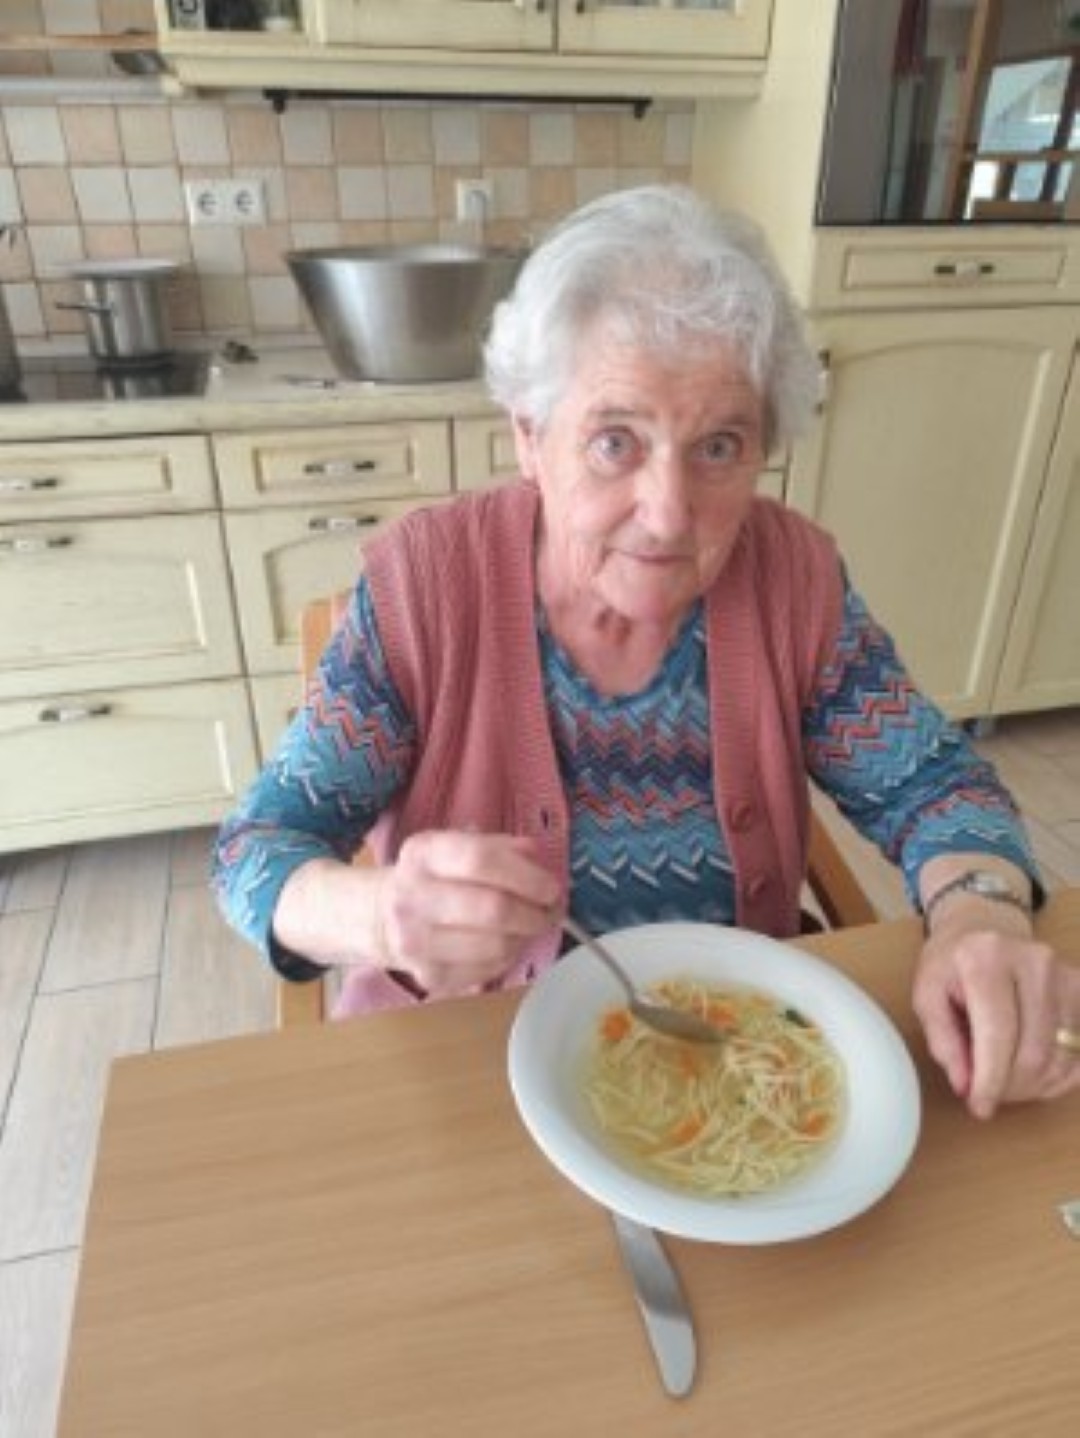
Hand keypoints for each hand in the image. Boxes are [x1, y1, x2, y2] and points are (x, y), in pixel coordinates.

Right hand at [372, 830, 561, 996]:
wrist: (382, 916)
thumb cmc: (434, 877)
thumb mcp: (458, 847)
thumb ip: (500, 848)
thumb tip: (537, 860)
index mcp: (424, 854)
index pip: (481, 861)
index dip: (526, 876)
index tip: (551, 887)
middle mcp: (413, 896)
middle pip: (493, 909)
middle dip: (535, 913)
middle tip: (551, 912)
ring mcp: (416, 941)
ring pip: (495, 946)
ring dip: (525, 937)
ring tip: (528, 926)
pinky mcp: (428, 975)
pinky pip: (488, 970)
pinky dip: (508, 957)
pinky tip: (504, 943)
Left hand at [912, 919, 1079, 1117]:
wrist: (984, 927)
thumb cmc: (952, 963)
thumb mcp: (927, 994)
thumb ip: (943, 1040)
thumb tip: (965, 1085)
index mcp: (986, 958)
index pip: (998, 1034)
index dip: (991, 1080)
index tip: (980, 1106)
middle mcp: (1033, 962)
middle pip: (1034, 1051)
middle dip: (1011, 1087)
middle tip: (989, 1095)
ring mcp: (1064, 974)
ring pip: (1062, 1057)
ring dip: (1034, 1085)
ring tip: (1006, 1082)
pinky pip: (1079, 1050)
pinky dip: (1058, 1075)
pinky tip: (1034, 1076)